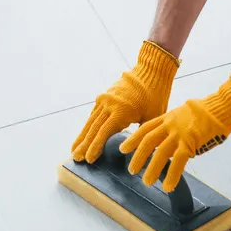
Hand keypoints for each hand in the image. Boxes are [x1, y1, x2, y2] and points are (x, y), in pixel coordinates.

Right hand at [71, 40, 179, 162]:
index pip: (104, 132)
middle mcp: (109, 104)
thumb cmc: (156, 96)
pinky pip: (94, 114)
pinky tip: (83, 135)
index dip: (95, 147)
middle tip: (76, 158)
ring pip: (91, 121)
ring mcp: (105, 99)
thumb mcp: (153, 117)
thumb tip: (138, 152)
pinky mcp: (104, 96)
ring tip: (74, 150)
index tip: (88, 159)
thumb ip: (142, 134)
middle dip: (84, 145)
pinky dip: (88, 126)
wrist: (151, 71)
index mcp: (121, 110)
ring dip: (82, 136)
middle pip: (94, 128)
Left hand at [120, 73, 230, 190]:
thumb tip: (173, 143)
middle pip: (148, 141)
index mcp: (169, 116)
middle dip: (138, 156)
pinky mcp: (191, 142)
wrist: (222, 106)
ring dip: (151, 169)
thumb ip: (176, 126)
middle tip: (131, 170)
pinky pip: (178, 162)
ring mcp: (180, 133)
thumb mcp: (185, 113)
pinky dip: (172, 175)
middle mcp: (171, 124)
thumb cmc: (208, 111)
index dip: (133, 139)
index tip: (123, 148)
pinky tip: (168, 186)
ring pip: (160, 153)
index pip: (146, 128)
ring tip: (146, 182)